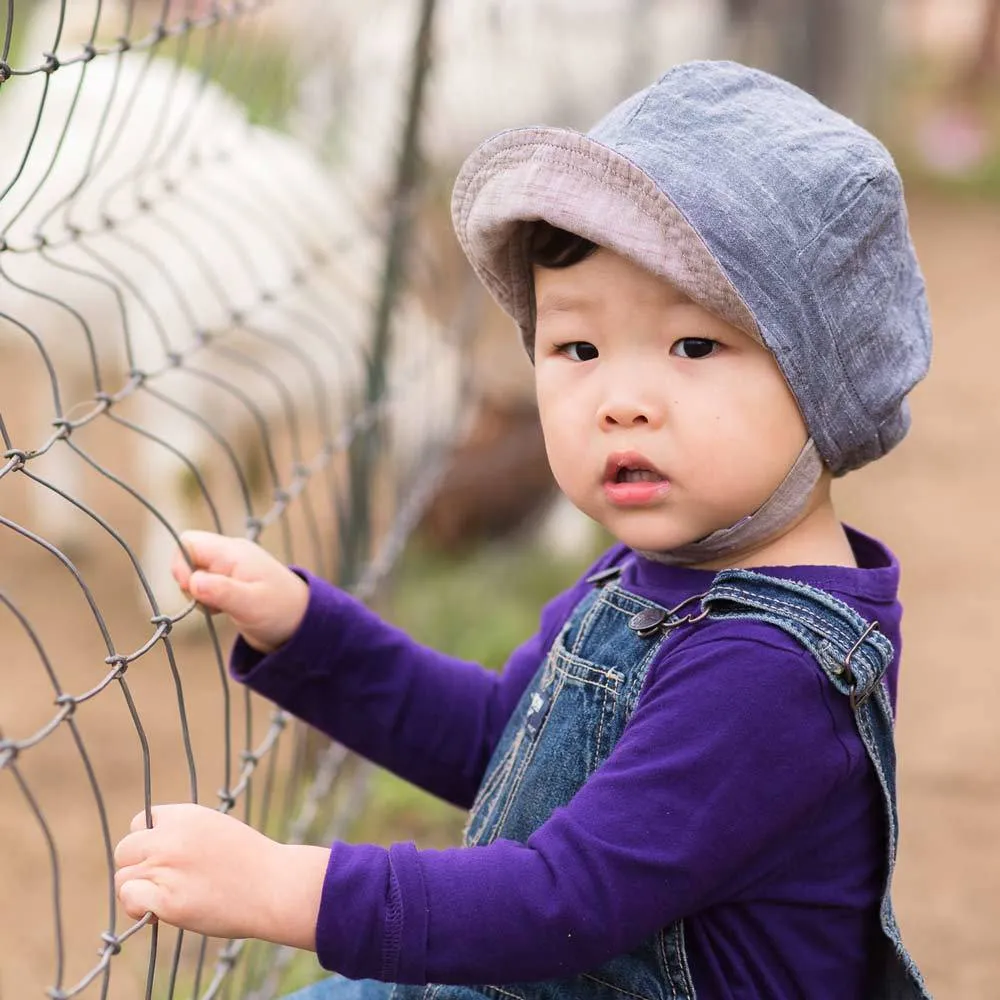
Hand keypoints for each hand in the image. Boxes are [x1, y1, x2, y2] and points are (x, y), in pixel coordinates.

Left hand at [114, 804, 328, 947]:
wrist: (275, 887)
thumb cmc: (252, 862)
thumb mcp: (217, 829)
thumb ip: (184, 833)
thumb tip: (155, 850)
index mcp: (186, 816)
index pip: (141, 821)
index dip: (147, 841)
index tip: (162, 857)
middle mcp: (171, 838)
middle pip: (125, 849)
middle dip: (136, 866)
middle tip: (157, 882)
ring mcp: (167, 868)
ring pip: (122, 877)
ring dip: (134, 889)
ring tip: (157, 899)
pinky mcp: (167, 900)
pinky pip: (130, 898)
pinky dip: (137, 908)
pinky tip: (156, 913)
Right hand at [172, 531, 309, 652]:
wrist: (302, 623)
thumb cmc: (281, 611)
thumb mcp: (251, 604)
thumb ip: (222, 591)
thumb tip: (193, 582)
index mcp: (234, 552)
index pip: (189, 541)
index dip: (181, 565)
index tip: (194, 590)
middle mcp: (229, 555)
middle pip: (188, 557)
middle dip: (187, 582)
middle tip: (209, 603)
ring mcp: (229, 569)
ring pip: (194, 574)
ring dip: (197, 594)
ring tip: (219, 608)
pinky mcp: (229, 584)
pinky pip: (204, 586)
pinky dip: (205, 599)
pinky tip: (222, 610)